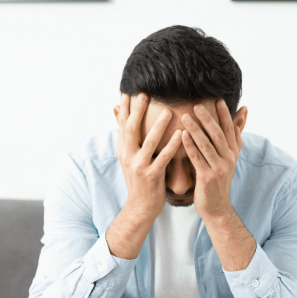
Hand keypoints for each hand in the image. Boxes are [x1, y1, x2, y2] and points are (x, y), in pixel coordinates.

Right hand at [114, 93, 182, 217]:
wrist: (140, 207)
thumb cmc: (140, 179)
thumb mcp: (129, 156)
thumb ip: (126, 134)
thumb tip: (115, 109)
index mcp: (123, 150)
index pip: (122, 124)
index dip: (125, 107)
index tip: (129, 89)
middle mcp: (127, 156)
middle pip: (131, 129)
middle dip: (138, 111)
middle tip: (146, 94)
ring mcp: (139, 166)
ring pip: (148, 142)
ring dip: (158, 126)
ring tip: (168, 111)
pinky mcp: (151, 176)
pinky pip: (163, 158)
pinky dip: (172, 145)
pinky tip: (181, 134)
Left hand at [181, 99, 243, 219]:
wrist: (217, 208)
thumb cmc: (218, 181)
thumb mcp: (230, 158)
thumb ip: (234, 136)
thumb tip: (244, 111)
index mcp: (233, 153)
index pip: (229, 129)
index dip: (225, 114)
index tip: (217, 99)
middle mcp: (228, 159)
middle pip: (218, 134)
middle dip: (208, 118)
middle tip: (197, 105)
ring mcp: (219, 169)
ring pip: (207, 145)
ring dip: (195, 129)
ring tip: (185, 116)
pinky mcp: (207, 178)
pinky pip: (197, 158)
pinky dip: (190, 146)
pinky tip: (182, 135)